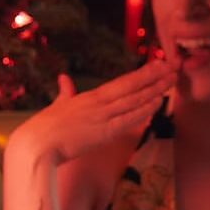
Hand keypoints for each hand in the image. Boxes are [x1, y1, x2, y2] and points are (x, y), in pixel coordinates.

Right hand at [12, 60, 177, 167]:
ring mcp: (101, 117)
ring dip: (154, 89)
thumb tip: (64, 79)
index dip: (140, 74)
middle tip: (174, 64)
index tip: (156, 64)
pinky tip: (158, 102)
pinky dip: (144, 110)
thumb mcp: (56, 106)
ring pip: (133, 100)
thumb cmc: (41, 130)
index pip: (120, 83)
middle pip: (131, 86)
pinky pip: (128, 119)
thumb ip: (64, 93)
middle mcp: (97, 104)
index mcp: (87, 98)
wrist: (34, 145)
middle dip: (154, 75)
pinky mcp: (102, 133)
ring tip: (172, 79)